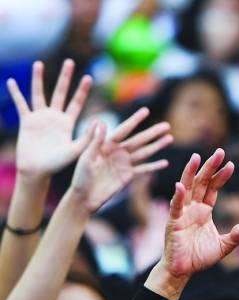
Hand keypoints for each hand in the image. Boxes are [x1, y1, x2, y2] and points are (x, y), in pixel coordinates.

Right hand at [7, 59, 92, 176]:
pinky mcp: (26, 121)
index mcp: (68, 123)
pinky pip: (20, 104)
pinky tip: (12, 81)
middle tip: (71, 62)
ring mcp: (40, 118)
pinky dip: (16, 93)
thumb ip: (88, 138)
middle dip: (66, 78)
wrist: (37, 170)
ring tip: (39, 64)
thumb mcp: (77, 151)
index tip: (89, 77)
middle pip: (61, 92)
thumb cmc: (58, 164)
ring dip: (39, 79)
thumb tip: (99, 121)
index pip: (77, 103)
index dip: (82, 90)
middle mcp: (54, 117)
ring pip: (39, 93)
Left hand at [69, 109, 171, 211]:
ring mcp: (124, 164)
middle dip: (153, 132)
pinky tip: (164, 162)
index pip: (124, 130)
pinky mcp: (128, 176)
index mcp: (106, 145)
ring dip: (157, 146)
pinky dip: (154, 166)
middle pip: (139, 140)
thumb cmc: (80, 177)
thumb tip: (101, 121)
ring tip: (169, 138)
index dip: (135, 120)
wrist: (84, 198)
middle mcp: (117, 152)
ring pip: (144, 152)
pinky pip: (143, 169)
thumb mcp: (86, 157)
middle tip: (167, 125)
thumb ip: (95, 141)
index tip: (146, 111)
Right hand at [160, 149, 238, 278]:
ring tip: (197, 157)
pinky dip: (178, 196)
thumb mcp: (223, 247)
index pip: (213, 189)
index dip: (221, 177)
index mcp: (204, 211)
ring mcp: (182, 213)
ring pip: (187, 188)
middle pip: (202, 183)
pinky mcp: (173, 222)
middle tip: (219, 151)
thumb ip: (234, 238)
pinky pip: (175, 207)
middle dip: (210, 167)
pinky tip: (181, 185)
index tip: (231, 164)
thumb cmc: (200, 257)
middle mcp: (193, 208)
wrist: (183, 270)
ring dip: (191, 173)